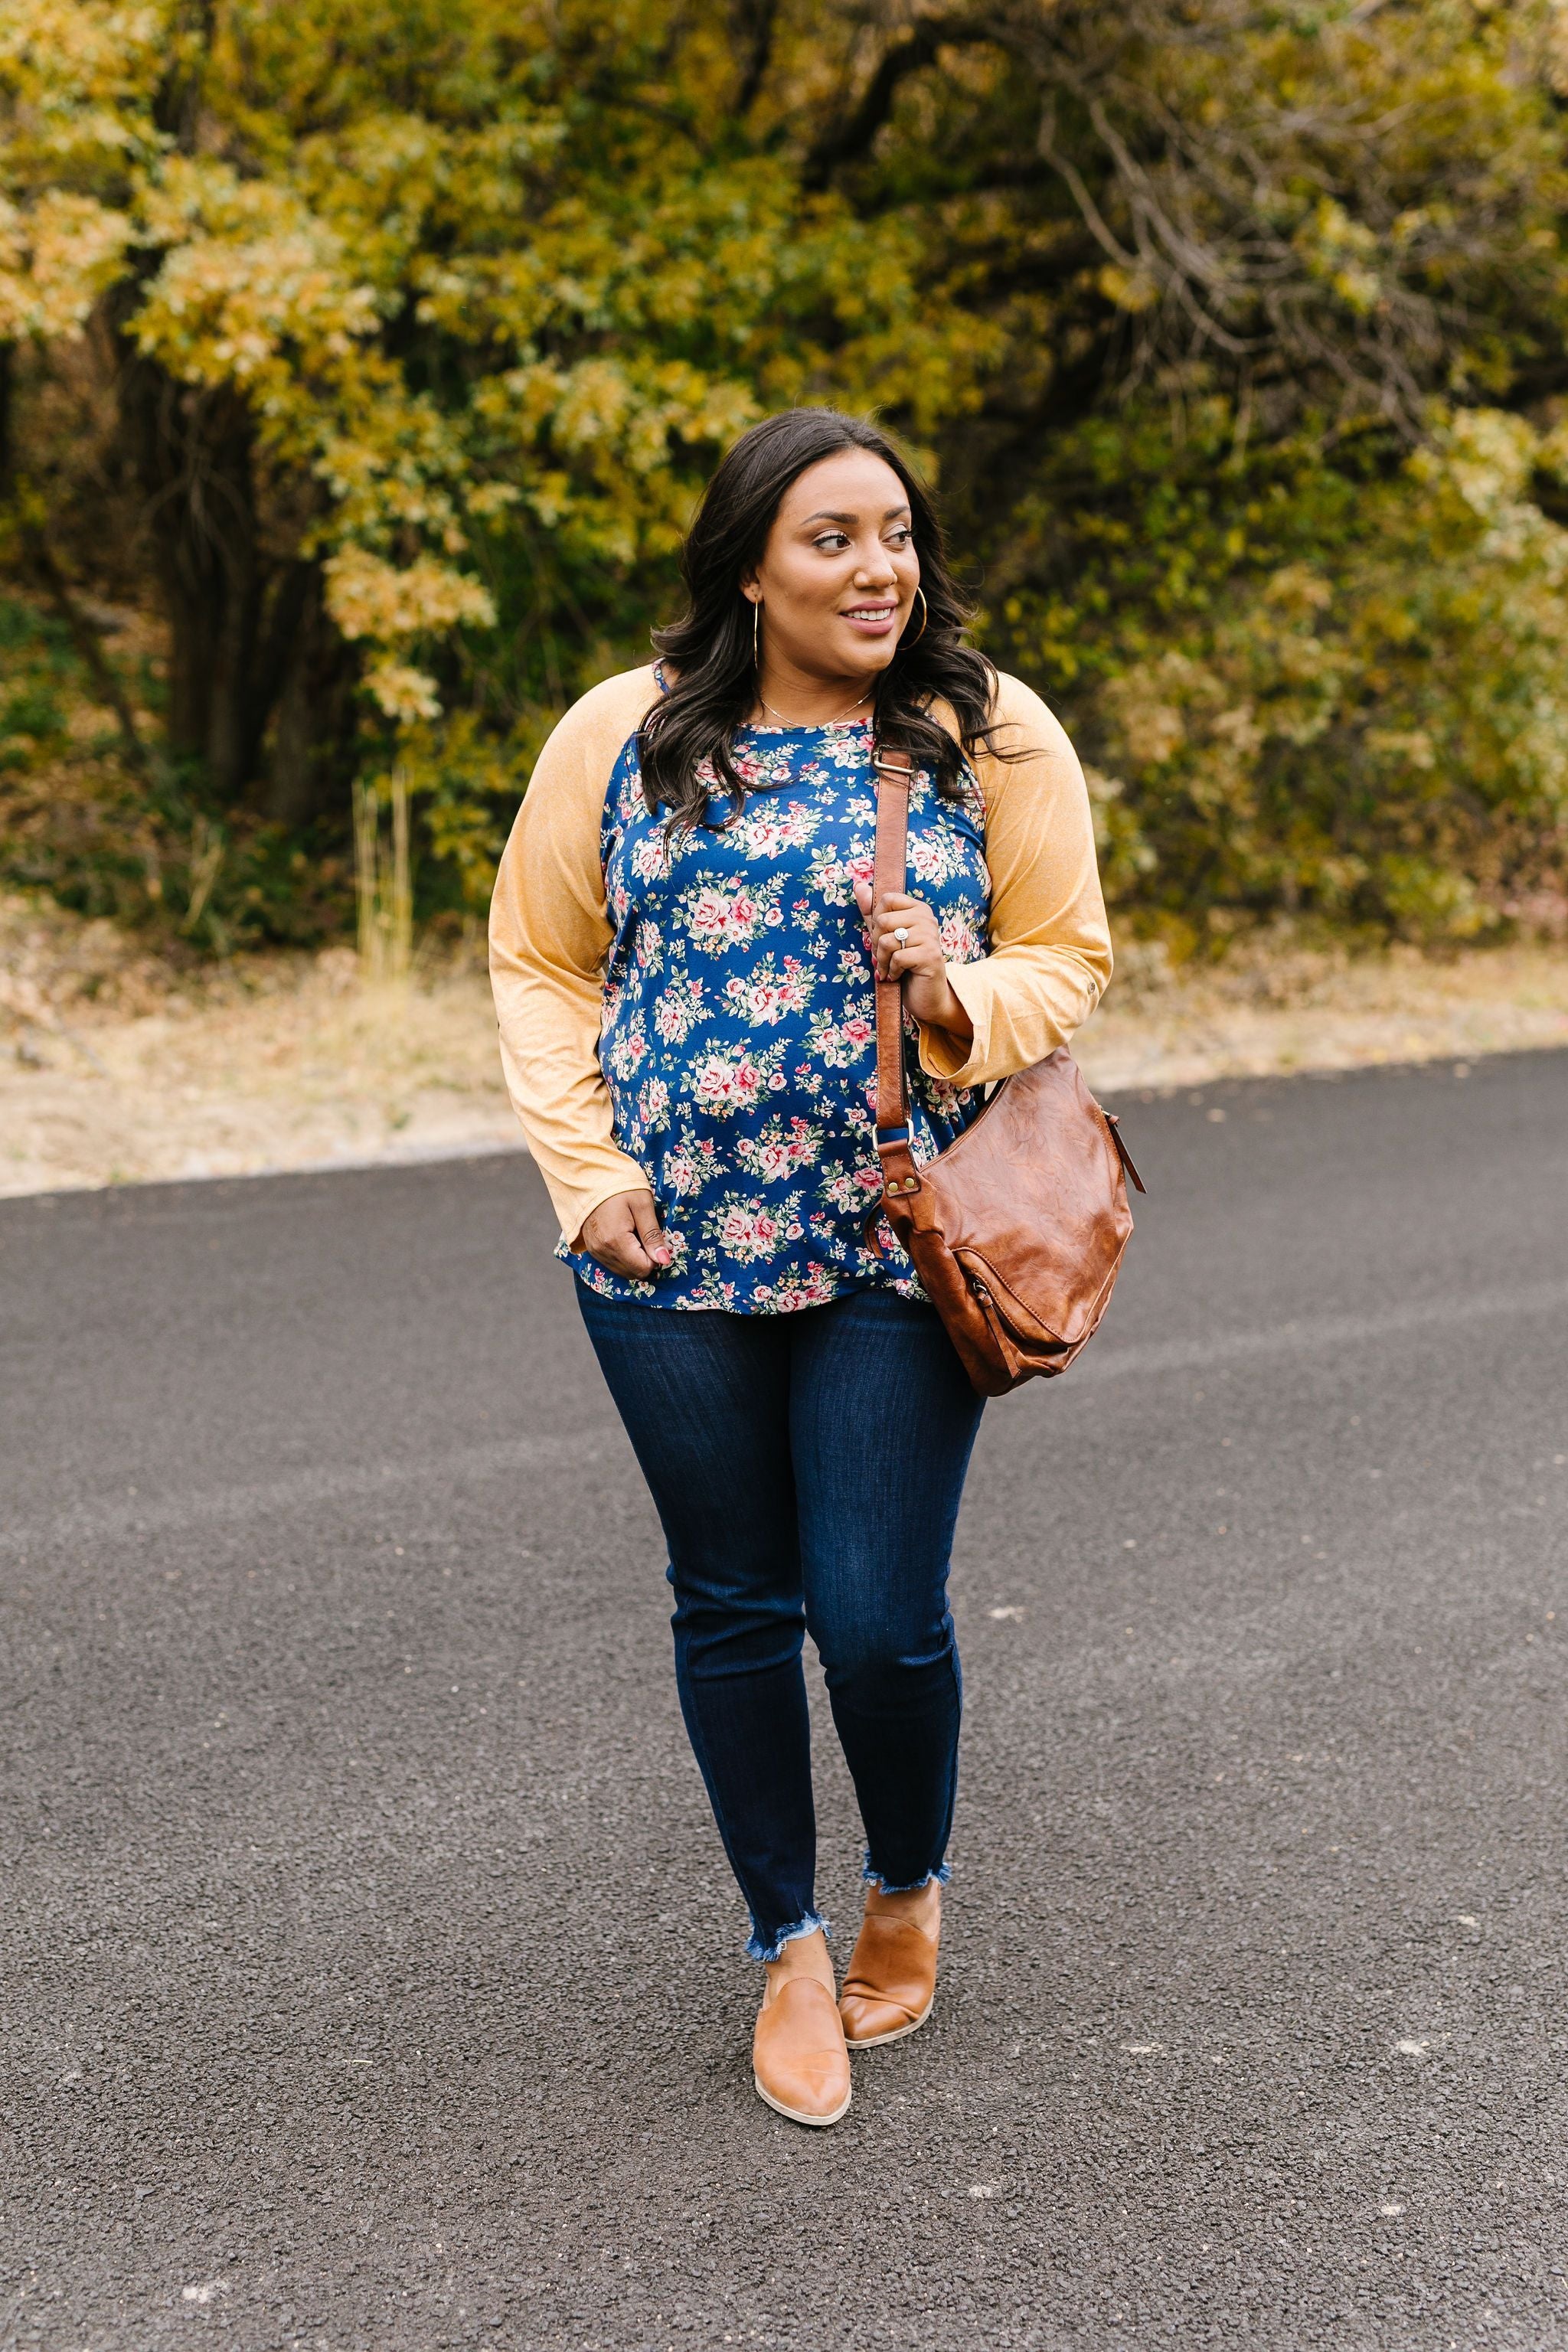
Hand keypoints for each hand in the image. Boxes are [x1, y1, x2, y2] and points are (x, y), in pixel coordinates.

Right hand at [576, 1188, 672, 1279]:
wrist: (589, 1177)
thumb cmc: (619, 1186)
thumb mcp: (642, 1205)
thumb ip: (653, 1235)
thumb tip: (664, 1260)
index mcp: (616, 1241)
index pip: (643, 1268)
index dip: (655, 1257)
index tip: (655, 1238)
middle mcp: (602, 1250)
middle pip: (633, 1273)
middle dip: (645, 1258)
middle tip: (645, 1233)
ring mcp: (595, 1251)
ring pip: (623, 1270)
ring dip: (634, 1258)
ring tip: (633, 1232)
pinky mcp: (592, 1249)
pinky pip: (612, 1263)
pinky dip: (623, 1256)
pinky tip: (624, 1236)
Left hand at [852, 882, 974, 1040]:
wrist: (926, 997)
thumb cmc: (905, 966)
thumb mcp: (885, 937)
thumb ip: (872, 912)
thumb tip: (858, 885)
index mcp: (918, 909)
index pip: (886, 899)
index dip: (876, 921)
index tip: (882, 938)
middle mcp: (927, 918)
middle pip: (883, 920)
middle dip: (877, 944)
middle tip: (885, 957)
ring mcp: (931, 936)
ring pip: (887, 940)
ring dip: (882, 960)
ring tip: (889, 968)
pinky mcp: (931, 956)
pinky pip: (897, 957)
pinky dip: (892, 970)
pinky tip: (898, 976)